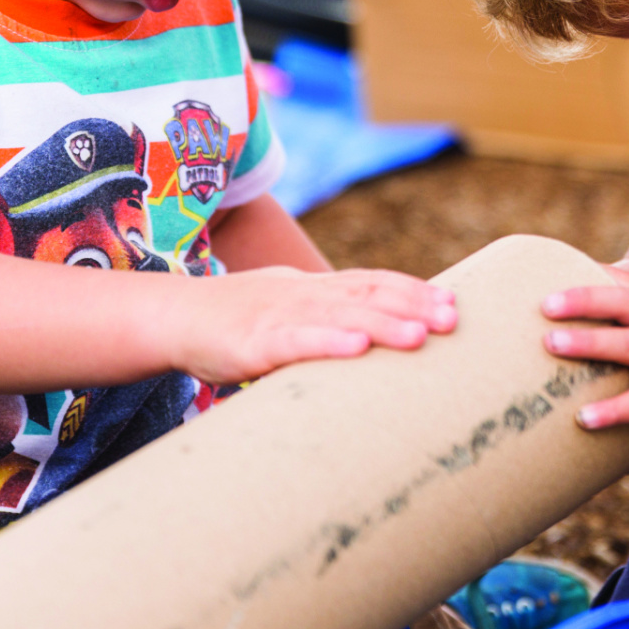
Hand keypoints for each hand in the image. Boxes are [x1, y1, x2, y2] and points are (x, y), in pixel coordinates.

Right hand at [177, 267, 456, 383]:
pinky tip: (356, 347)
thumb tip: (368, 342)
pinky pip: (296, 341)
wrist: (175, 317)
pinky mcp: (255, 341)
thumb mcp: (288, 312)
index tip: (452, 303)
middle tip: (453, 319)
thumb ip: (326, 321)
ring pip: (340, 315)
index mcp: (315, 288)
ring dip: (383, 324)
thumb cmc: (237, 321)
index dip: (413, 290)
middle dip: (413, 306)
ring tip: (421, 335)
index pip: (372, 282)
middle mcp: (305, 295)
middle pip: (368, 295)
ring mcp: (281, 316)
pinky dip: (328, 342)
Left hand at [540, 267, 628, 456]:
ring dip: (589, 342)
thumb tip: (572, 332)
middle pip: (628, 303)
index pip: (628, 283)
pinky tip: (582, 417)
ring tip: (551, 344)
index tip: (549, 272)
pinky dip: (611, 410)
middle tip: (545, 304)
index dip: (590, 275)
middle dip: (585, 299)